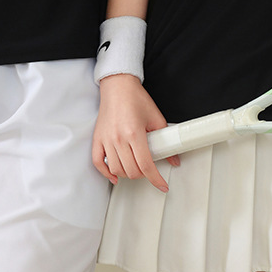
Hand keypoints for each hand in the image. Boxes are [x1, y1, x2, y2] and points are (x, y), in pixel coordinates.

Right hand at [91, 74, 178, 191]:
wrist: (118, 85)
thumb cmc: (135, 98)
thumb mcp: (155, 117)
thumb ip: (165, 138)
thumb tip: (173, 157)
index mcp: (134, 133)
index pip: (146, 165)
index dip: (156, 179)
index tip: (162, 185)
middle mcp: (118, 138)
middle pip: (131, 171)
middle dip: (143, 175)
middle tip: (149, 170)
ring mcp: (106, 139)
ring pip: (116, 169)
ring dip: (128, 174)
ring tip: (135, 168)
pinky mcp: (98, 138)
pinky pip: (98, 162)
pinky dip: (106, 173)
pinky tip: (114, 176)